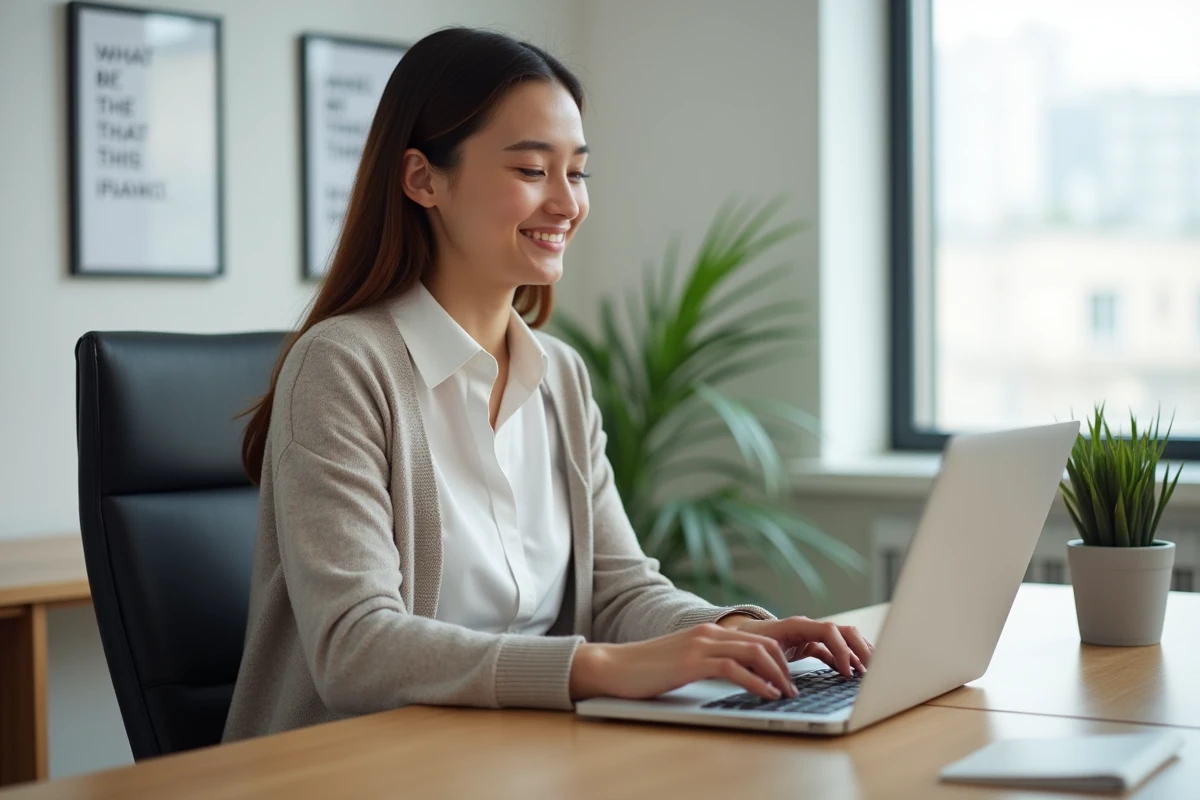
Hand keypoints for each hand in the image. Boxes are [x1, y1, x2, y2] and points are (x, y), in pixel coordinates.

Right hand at [569, 623, 799, 701]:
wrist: (614, 666)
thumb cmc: (647, 668)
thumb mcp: (685, 660)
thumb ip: (709, 661)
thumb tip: (737, 676)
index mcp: (709, 631)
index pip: (758, 638)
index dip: (780, 657)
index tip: (788, 679)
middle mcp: (709, 633)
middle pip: (763, 642)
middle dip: (785, 666)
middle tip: (793, 689)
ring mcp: (700, 646)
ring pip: (754, 652)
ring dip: (776, 675)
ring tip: (786, 694)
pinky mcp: (691, 663)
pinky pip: (734, 669)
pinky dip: (756, 682)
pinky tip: (766, 694)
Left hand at [717, 613, 873, 677]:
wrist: (734, 638)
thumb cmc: (743, 645)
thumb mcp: (754, 656)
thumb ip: (768, 670)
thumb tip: (782, 690)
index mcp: (796, 625)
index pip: (829, 631)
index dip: (842, 651)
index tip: (848, 673)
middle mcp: (807, 627)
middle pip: (844, 631)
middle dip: (862, 649)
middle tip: (875, 670)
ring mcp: (809, 635)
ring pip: (843, 638)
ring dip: (858, 652)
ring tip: (871, 671)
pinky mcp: (809, 644)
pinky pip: (834, 649)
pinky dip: (845, 659)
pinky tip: (853, 674)